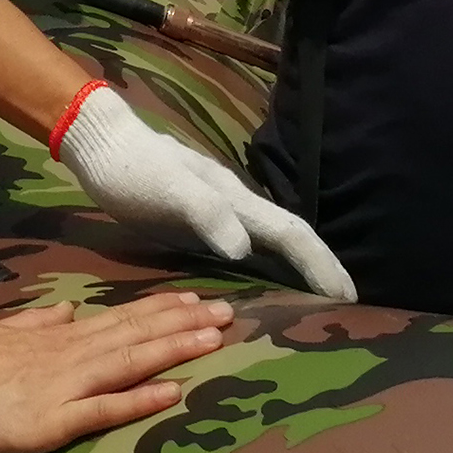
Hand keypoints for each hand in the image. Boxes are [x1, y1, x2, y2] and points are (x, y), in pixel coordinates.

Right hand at [0, 290, 232, 452]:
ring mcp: (67, 384)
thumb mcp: (3, 331)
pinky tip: (174, 391)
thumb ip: (37, 322)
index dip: (161, 310)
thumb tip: (66, 311)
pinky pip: (106, 407)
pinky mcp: (55, 419)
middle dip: (185, 323)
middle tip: (229, 312)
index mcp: (59, 336)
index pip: (120, 319)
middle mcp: (72, 353)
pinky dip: (142, 398)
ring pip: (131, 360)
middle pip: (137, 333)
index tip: (196, 299)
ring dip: (176, 348)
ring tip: (216, 338)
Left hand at [57, 84, 355, 297]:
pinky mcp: (201, 224)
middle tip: (350, 306)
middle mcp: (235, 206)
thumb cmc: (133, 168)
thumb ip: (205, 213)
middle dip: (322, 268)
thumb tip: (244, 249)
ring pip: (272, 245)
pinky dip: (269, 269)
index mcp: (235, 199)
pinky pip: (249, 250)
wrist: (102, 146)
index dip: (320, 263)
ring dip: (301, 271)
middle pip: (290, 239)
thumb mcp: (167, 188)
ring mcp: (220, 214)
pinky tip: (264, 287)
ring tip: (321, 303)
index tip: (347, 296)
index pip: (290, 233)